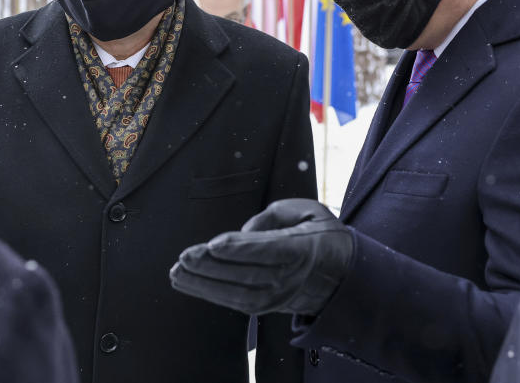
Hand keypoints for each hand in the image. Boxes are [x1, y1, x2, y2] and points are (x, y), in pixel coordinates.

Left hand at [170, 198, 352, 315]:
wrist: (342, 276)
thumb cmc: (320, 235)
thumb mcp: (308, 210)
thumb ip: (274, 215)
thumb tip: (243, 232)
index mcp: (305, 249)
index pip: (270, 250)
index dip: (240, 248)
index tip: (213, 244)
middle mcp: (292, 278)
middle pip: (248, 275)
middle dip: (212, 267)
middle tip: (185, 256)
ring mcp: (280, 297)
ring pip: (238, 295)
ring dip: (203, 284)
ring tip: (177, 271)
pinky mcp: (268, 308)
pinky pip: (235, 303)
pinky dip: (208, 293)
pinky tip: (187, 282)